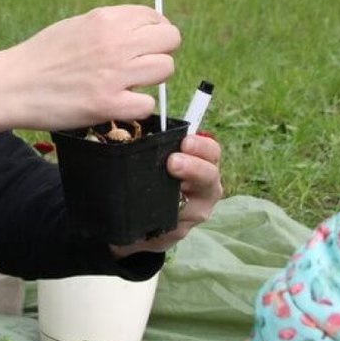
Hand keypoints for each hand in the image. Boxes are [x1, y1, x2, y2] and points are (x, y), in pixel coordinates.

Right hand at [0, 5, 177, 169]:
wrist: (12, 85)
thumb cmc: (42, 56)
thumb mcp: (76, 26)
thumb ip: (110, 26)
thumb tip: (141, 29)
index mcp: (106, 19)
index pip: (155, 17)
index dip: (154, 32)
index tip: (145, 44)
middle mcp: (115, 42)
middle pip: (170, 40)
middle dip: (159, 52)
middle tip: (142, 65)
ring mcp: (114, 74)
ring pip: (166, 69)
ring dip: (152, 79)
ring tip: (130, 85)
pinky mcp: (109, 104)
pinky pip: (148, 104)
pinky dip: (137, 107)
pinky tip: (120, 104)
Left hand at [110, 131, 221, 255]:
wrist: (129, 211)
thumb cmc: (146, 172)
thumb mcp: (150, 151)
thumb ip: (153, 137)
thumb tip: (138, 108)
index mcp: (200, 162)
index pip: (210, 150)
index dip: (202, 145)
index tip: (185, 141)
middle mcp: (203, 188)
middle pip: (210, 177)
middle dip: (195, 168)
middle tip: (173, 162)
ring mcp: (193, 213)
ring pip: (196, 207)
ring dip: (181, 200)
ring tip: (168, 192)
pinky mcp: (178, 232)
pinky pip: (175, 228)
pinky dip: (165, 222)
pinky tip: (151, 216)